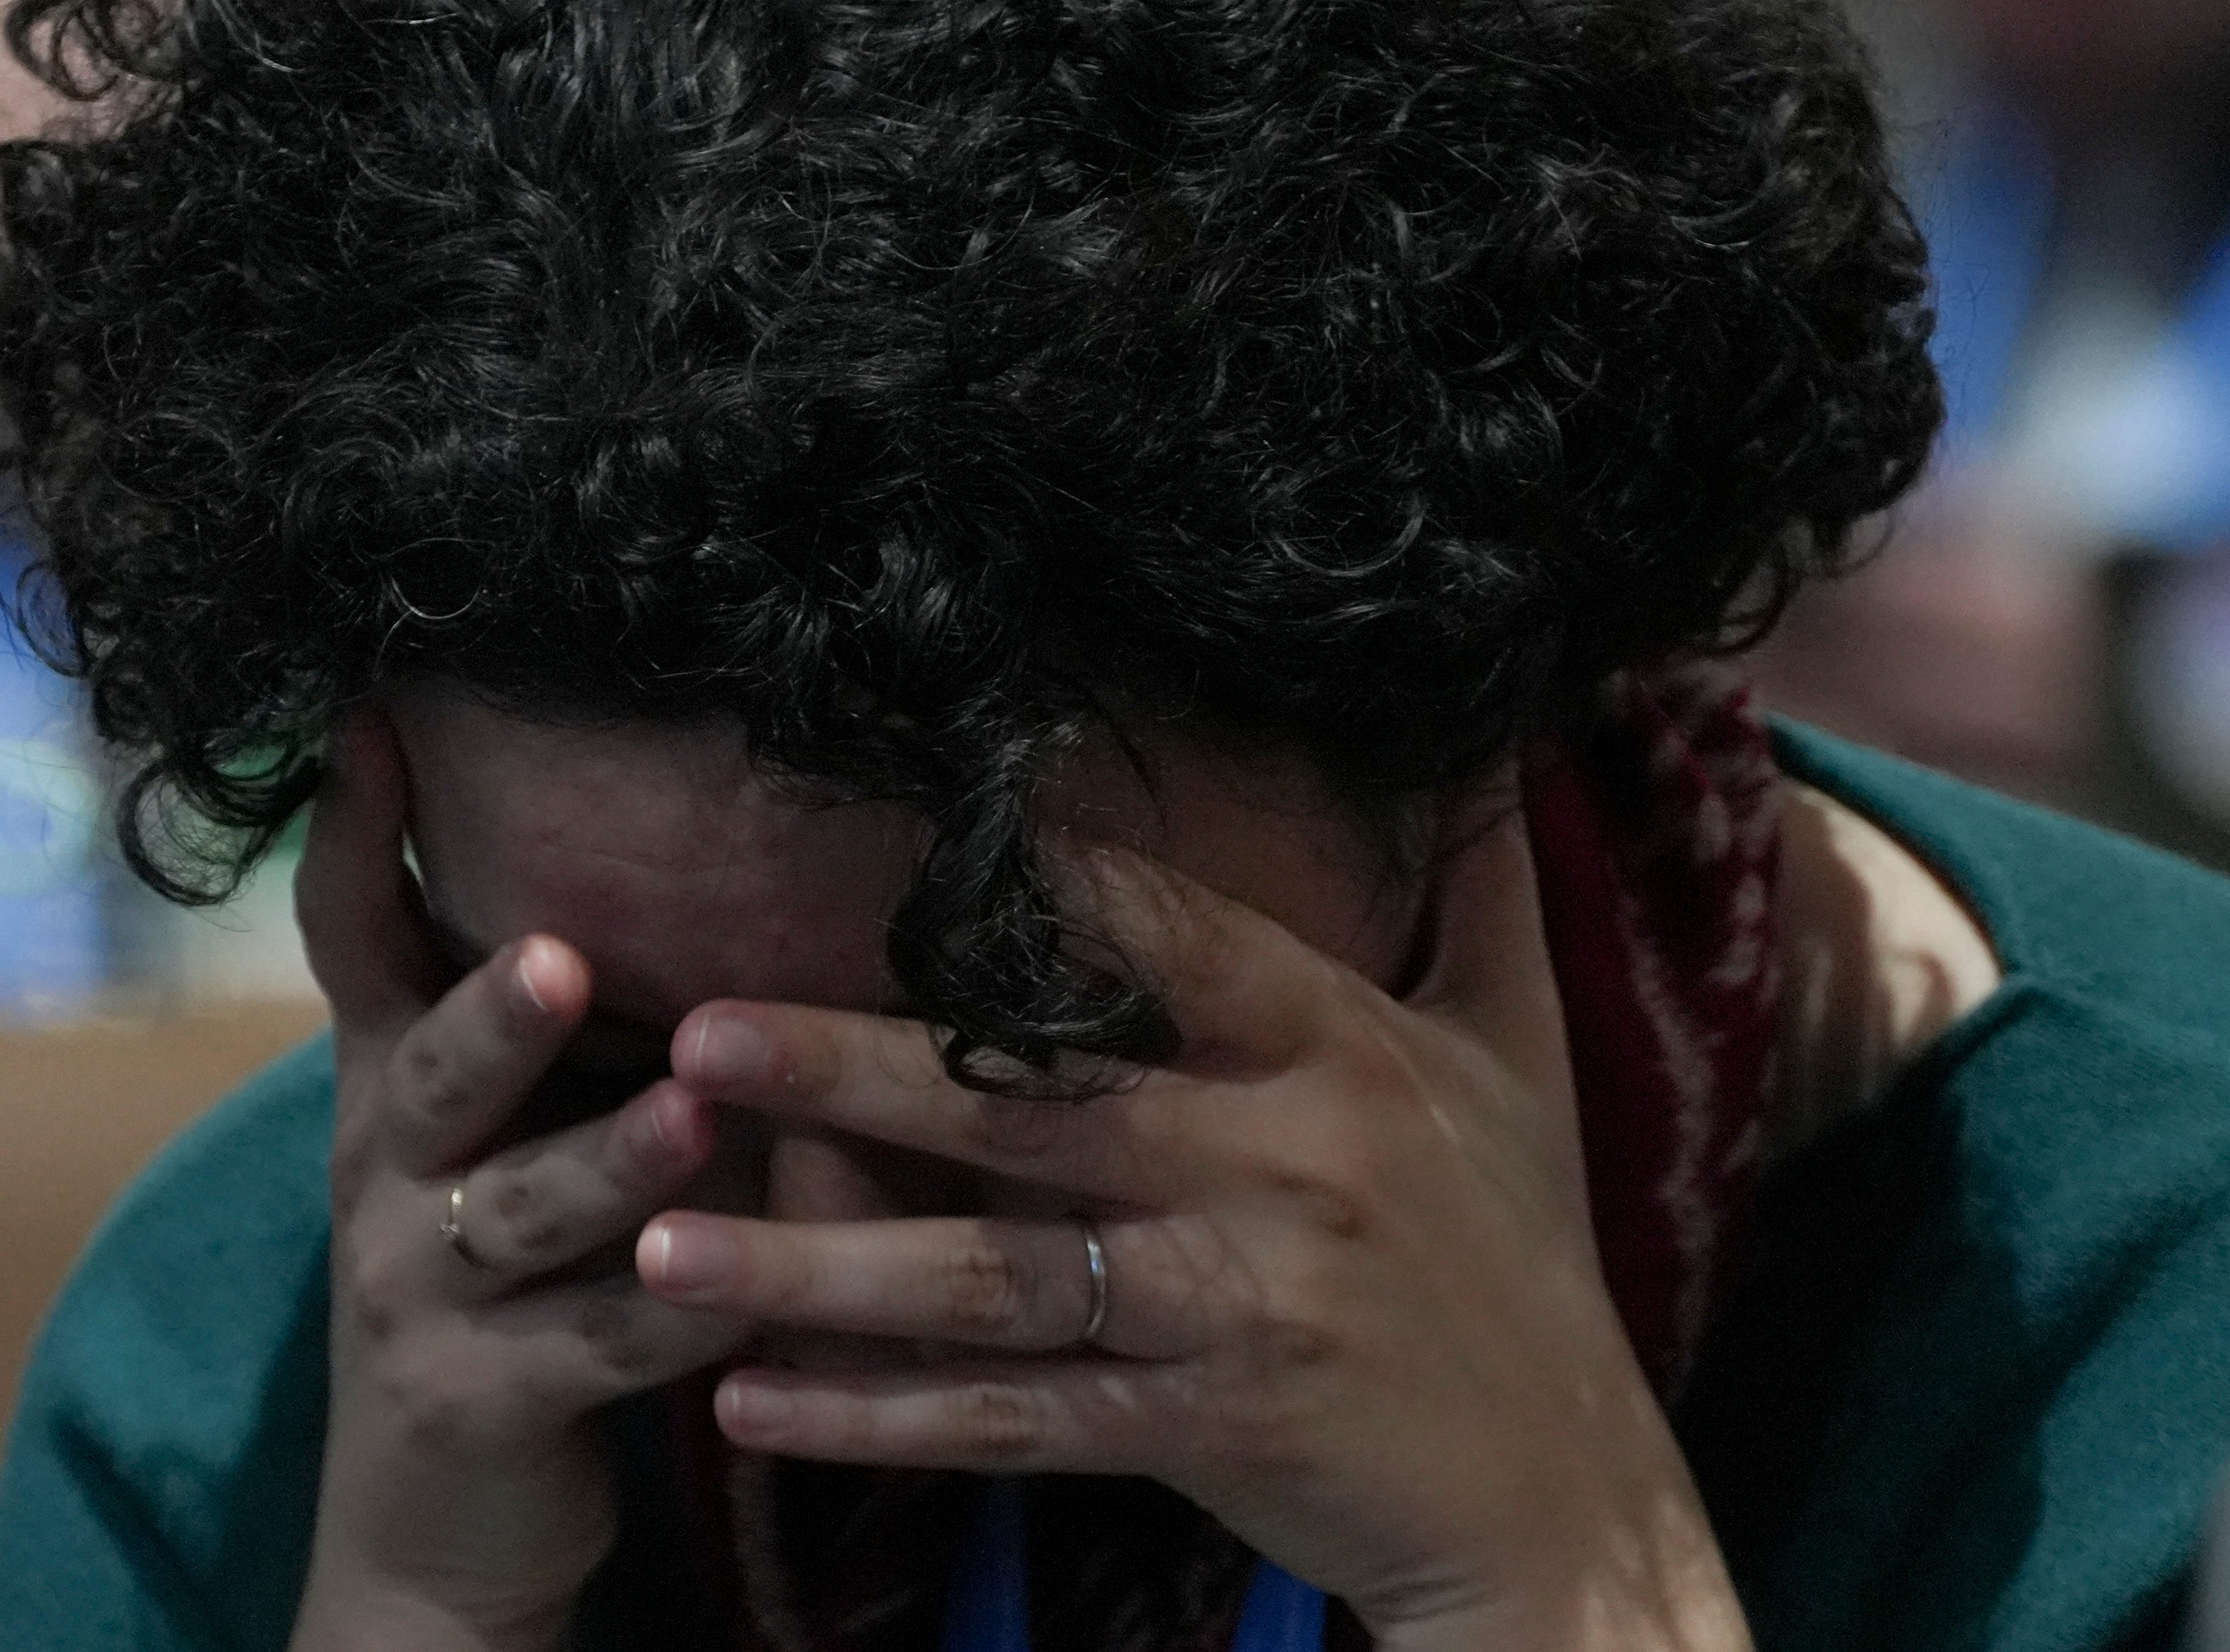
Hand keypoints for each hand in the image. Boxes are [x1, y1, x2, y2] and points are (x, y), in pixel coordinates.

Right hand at [288, 711, 753, 1651]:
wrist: (431, 1529)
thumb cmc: (501, 1274)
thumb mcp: (496, 1129)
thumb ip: (553, 1016)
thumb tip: (675, 840)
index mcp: (391, 1084)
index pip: (354, 939)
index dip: (355, 834)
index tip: (371, 716)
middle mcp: (384, 1173)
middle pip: (429, 1072)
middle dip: (496, 1013)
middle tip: (565, 954)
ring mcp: (417, 1294)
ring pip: (519, 1214)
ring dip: (610, 1162)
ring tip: (696, 1116)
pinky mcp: (477, 1406)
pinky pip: (592, 1354)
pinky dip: (676, 1321)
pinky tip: (757, 1290)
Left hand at [635, 767, 1751, 1651]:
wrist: (1566, 1502)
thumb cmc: (1531, 1258)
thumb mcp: (1526, 1055)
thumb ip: (1488, 888)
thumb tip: (1496, 727)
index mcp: (1348, 1052)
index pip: (1177, 940)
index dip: (1043, 883)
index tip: (894, 839)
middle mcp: (1288, 1163)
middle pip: (1039, 1104)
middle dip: (858, 1071)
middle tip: (702, 1036)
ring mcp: (1239, 1305)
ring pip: (996, 1278)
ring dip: (819, 1265)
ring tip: (663, 1240)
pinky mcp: (1206, 1430)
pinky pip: (1014, 1421)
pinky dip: (878, 1417)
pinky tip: (752, 1404)